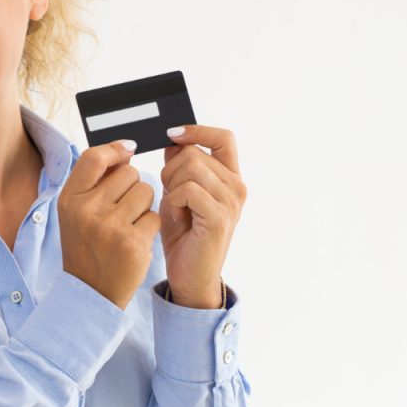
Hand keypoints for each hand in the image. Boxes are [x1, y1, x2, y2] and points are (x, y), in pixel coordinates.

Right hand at [58, 139, 161, 309]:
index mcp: (69, 199)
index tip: (128, 151)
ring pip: (146, 191)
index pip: (93, 158)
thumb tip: (125, 151)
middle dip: (132, 186)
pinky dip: (150, 226)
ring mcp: (110, 227)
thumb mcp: (77, 212)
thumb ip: (95, 182)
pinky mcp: (133, 242)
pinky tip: (136, 240)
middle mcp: (87, 211)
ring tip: (129, 224)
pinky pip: (154, 216)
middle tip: (122, 209)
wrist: (91, 292)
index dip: (114, 150)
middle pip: (128, 173)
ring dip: (144, 204)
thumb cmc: (87, 245)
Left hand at [159, 126, 246, 308]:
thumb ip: (179, 168)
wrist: (190, 276)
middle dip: (171, 169)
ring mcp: (230, 202)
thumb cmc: (184, 236)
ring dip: (171, 185)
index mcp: (230, 179)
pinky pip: (188, 189)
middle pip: (195, 153)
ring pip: (190, 167)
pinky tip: (177, 217)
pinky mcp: (219, 217)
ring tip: (175, 208)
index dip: (197, 130)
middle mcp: (236, 187)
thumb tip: (173, 139)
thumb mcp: (178, 194)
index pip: (224, 138)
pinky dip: (174, 200)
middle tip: (171, 195)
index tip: (173, 134)